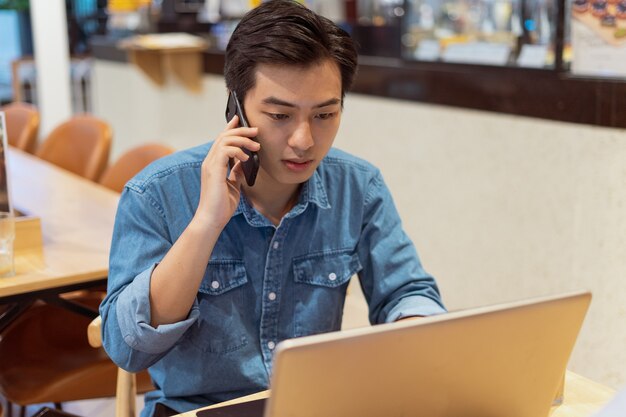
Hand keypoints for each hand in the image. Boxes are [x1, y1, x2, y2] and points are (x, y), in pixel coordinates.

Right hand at [192, 116, 259, 231]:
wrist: (212, 219)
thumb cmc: (221, 205)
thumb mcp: (233, 185)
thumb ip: (236, 171)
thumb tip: (243, 162)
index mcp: (213, 164)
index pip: (221, 140)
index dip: (230, 128)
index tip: (239, 119)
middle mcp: (210, 161)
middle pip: (223, 136)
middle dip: (241, 130)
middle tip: (256, 131)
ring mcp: (210, 165)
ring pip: (224, 140)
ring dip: (243, 140)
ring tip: (256, 146)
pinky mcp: (214, 170)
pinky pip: (226, 151)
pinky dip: (238, 150)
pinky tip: (246, 158)